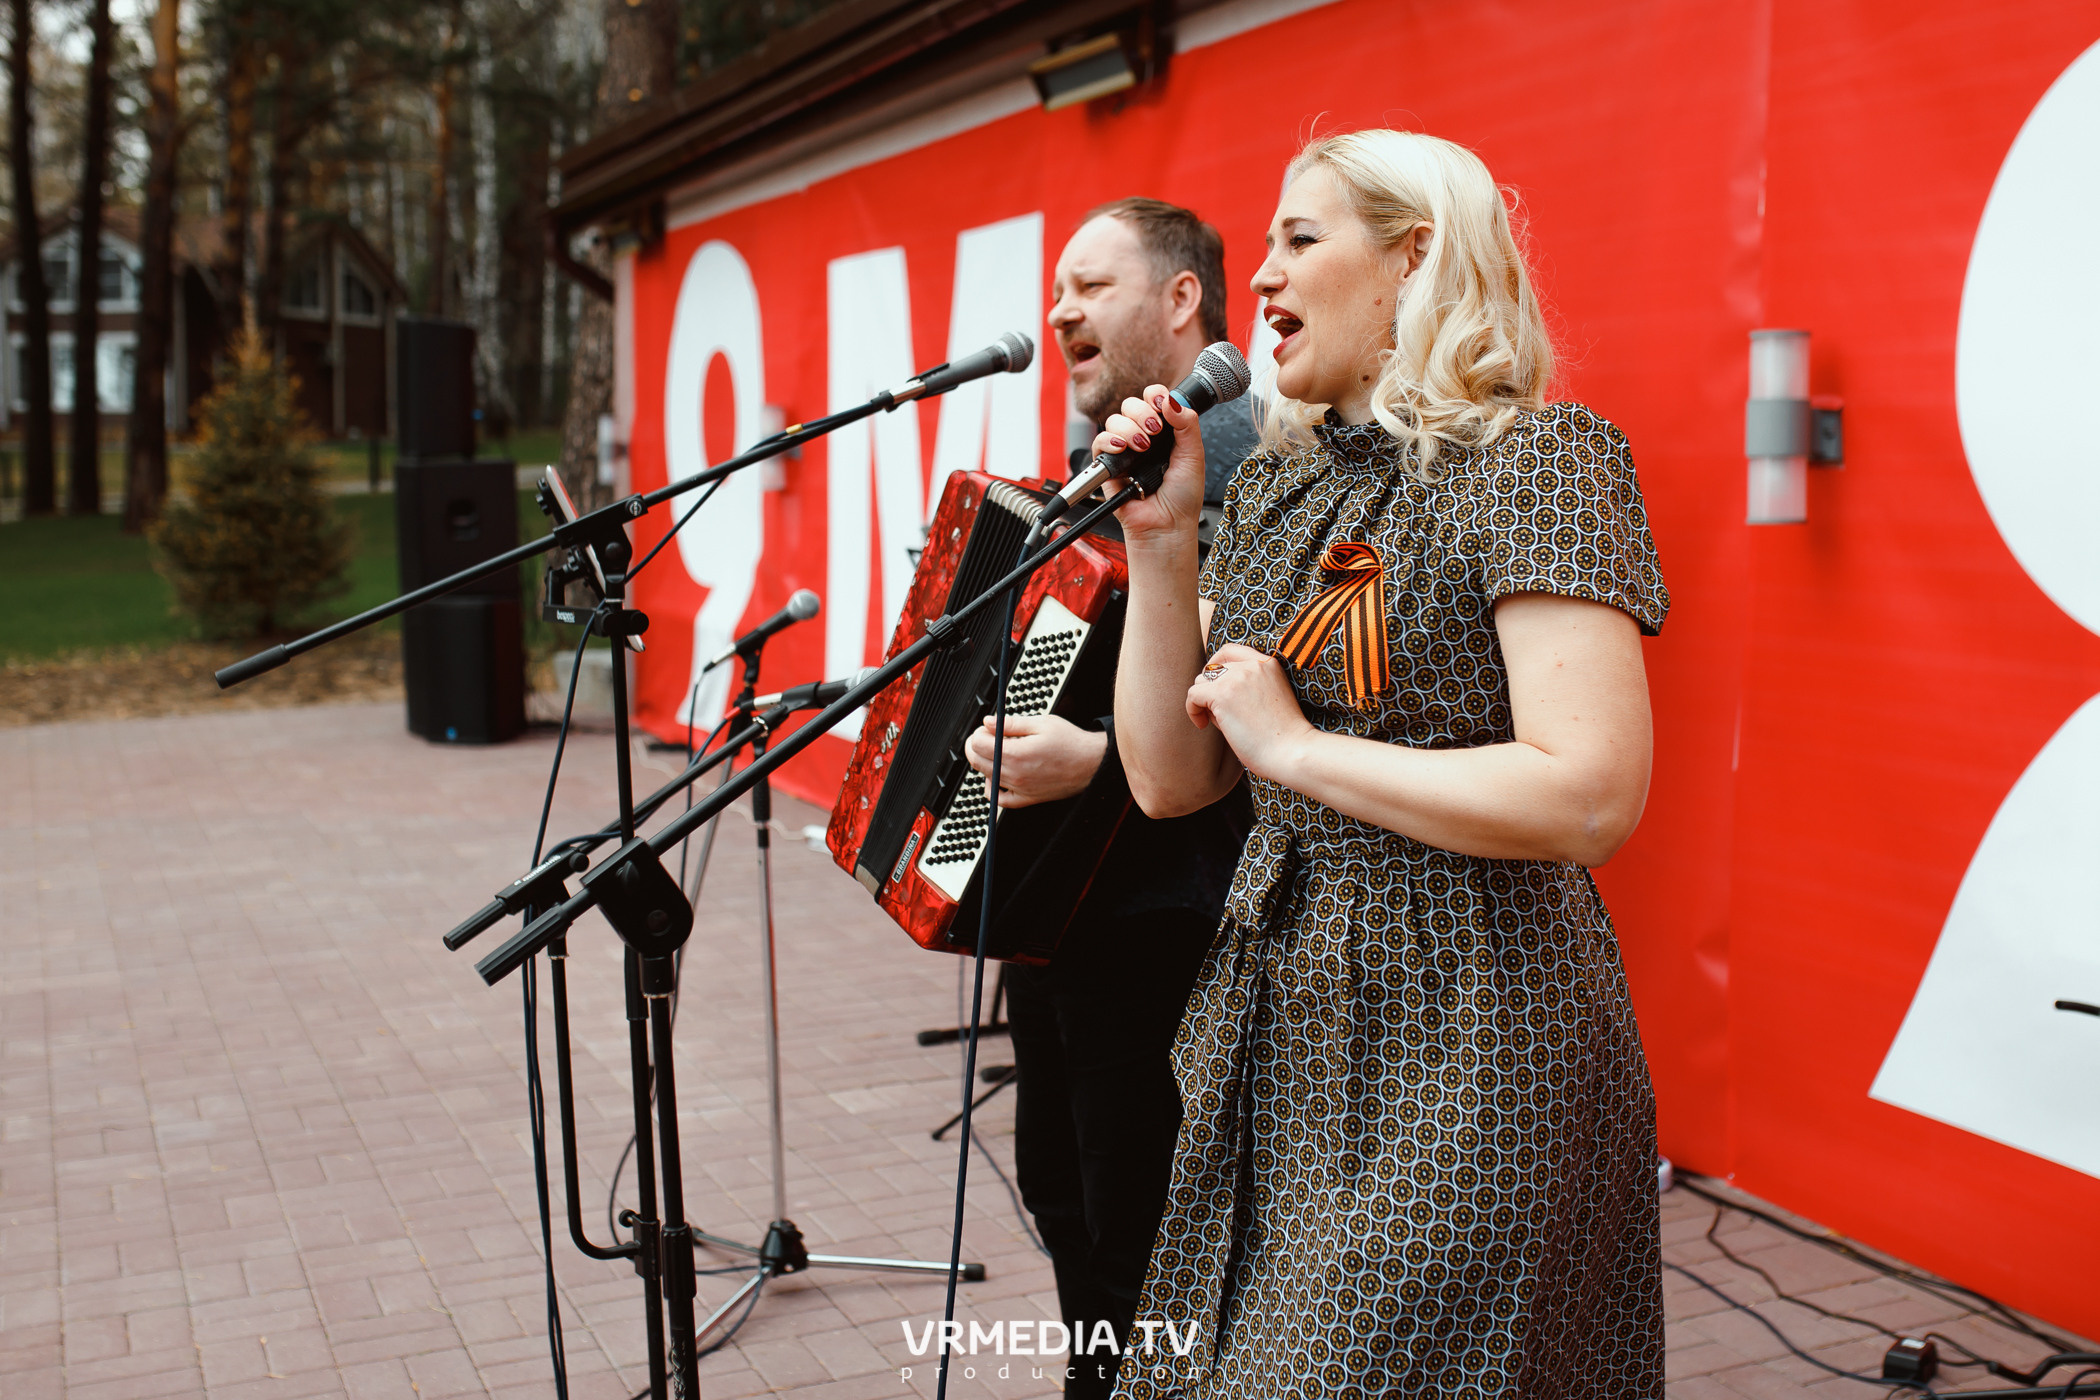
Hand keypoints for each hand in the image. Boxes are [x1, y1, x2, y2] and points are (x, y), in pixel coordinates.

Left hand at [963, 713, 1107, 807]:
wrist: (1091, 764)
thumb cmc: (1070, 742)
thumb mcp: (1041, 723)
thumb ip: (1011, 723)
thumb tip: (988, 722)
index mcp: (1017, 753)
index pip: (978, 744)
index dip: (978, 732)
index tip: (986, 728)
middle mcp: (1015, 774)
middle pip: (977, 761)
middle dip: (976, 745)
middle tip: (986, 737)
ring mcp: (1020, 789)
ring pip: (986, 777)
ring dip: (985, 762)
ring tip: (998, 752)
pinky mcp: (1027, 798)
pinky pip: (1000, 800)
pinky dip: (993, 788)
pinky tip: (997, 777)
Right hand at [1097, 386, 1205, 544]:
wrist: (1168, 525)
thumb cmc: (1183, 498)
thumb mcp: (1194, 455)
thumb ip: (1187, 423)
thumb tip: (1172, 399)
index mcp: (1165, 432)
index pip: (1154, 400)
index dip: (1156, 396)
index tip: (1163, 404)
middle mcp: (1144, 438)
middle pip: (1132, 405)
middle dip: (1143, 412)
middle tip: (1155, 431)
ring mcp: (1125, 451)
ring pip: (1115, 420)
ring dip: (1129, 429)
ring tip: (1142, 447)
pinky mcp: (1109, 466)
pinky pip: (1098, 442)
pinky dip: (1108, 440)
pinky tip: (1122, 448)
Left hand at [1184, 644, 1316, 781]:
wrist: (1292, 751)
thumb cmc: (1283, 737)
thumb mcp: (1271, 699)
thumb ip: (1248, 687)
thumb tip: (1210, 689)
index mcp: (1268, 664)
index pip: (1230, 651)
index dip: (1215, 665)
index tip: (1214, 685)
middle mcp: (1252, 665)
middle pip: (1212, 669)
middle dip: (1210, 690)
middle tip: (1218, 714)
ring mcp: (1237, 677)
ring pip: (1200, 682)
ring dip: (1204, 703)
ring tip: (1221, 724)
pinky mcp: (1222, 694)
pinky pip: (1193, 695)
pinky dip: (1192, 711)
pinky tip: (1202, 725)